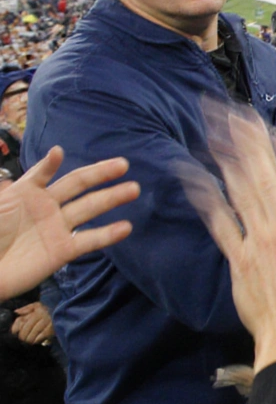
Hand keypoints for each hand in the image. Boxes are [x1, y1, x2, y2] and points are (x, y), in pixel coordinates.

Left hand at [0, 147, 139, 298]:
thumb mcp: (0, 204)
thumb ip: (13, 186)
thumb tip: (37, 165)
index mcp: (29, 194)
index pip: (45, 173)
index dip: (51, 163)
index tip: (59, 152)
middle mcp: (48, 208)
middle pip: (79, 185)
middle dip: (101, 174)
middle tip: (123, 164)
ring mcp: (58, 228)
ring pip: (90, 208)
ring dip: (112, 198)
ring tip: (134, 189)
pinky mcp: (64, 250)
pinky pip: (89, 240)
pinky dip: (108, 234)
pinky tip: (125, 227)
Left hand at [10, 301, 53, 344]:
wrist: (64, 311)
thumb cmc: (48, 309)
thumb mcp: (37, 305)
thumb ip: (26, 308)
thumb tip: (16, 312)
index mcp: (36, 309)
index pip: (22, 320)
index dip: (16, 327)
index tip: (15, 332)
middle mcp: (41, 314)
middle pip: (27, 327)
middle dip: (23, 335)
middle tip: (23, 339)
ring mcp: (48, 321)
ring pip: (35, 331)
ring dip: (30, 338)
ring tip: (29, 341)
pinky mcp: (54, 327)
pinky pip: (43, 334)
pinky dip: (38, 339)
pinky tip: (36, 341)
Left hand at [183, 104, 275, 371]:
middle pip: (266, 177)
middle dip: (252, 144)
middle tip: (239, 117)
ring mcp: (261, 242)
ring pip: (243, 192)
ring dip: (229, 160)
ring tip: (218, 135)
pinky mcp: (241, 259)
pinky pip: (222, 223)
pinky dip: (210, 200)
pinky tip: (198, 179)